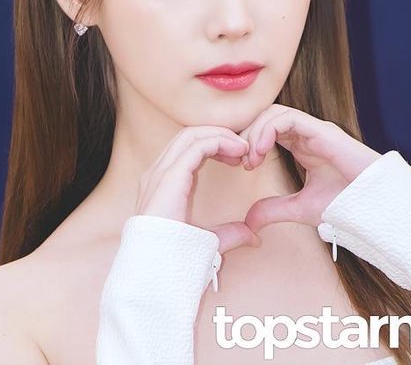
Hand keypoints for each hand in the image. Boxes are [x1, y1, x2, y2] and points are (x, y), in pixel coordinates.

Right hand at [135, 125, 261, 252]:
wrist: (156, 276)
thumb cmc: (175, 262)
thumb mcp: (209, 243)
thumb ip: (230, 235)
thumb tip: (254, 237)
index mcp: (162, 184)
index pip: (186, 148)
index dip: (214, 145)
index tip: (238, 158)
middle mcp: (157, 174)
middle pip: (188, 136)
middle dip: (218, 135)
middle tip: (243, 149)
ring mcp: (161, 173)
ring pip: (191, 135)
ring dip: (220, 135)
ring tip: (243, 148)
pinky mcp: (170, 177)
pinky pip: (196, 146)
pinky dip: (219, 142)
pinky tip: (238, 152)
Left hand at [237, 104, 381, 232]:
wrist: (375, 208)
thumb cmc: (347, 205)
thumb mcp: (300, 208)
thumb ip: (274, 209)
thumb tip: (248, 221)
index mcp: (302, 145)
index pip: (267, 129)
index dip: (249, 142)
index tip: (242, 166)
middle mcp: (307, 133)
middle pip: (266, 117)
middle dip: (247, 134)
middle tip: (241, 161)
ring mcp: (315, 129)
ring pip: (274, 113)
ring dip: (255, 132)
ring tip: (250, 159)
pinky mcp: (322, 131)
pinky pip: (287, 118)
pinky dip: (267, 130)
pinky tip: (260, 152)